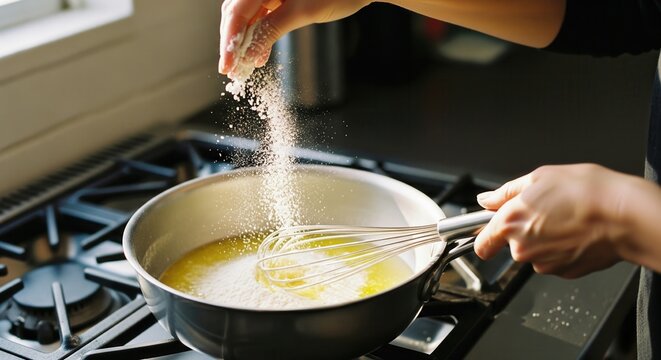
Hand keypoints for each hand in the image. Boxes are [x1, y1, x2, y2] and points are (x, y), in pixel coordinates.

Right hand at [219, 0, 370, 74]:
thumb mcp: (302, 12)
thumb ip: (272, 29)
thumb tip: (249, 53)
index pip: (237, 12)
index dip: (229, 40)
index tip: (226, 65)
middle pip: (236, 14)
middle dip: (232, 43)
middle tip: (229, 70)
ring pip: (246, 17)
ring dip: (244, 42)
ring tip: (243, 67)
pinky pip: (260, 17)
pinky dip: (258, 36)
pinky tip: (258, 56)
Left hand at [474, 164, 634, 277]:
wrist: (625, 216)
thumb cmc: (587, 192)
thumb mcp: (540, 177)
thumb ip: (506, 192)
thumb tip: (487, 199)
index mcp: (510, 222)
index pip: (481, 244)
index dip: (484, 238)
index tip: (487, 235)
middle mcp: (522, 247)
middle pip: (512, 245)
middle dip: (525, 231)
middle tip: (546, 212)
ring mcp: (543, 263)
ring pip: (535, 254)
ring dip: (544, 240)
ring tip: (566, 220)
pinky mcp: (564, 272)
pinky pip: (555, 261)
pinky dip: (562, 250)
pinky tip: (576, 233)